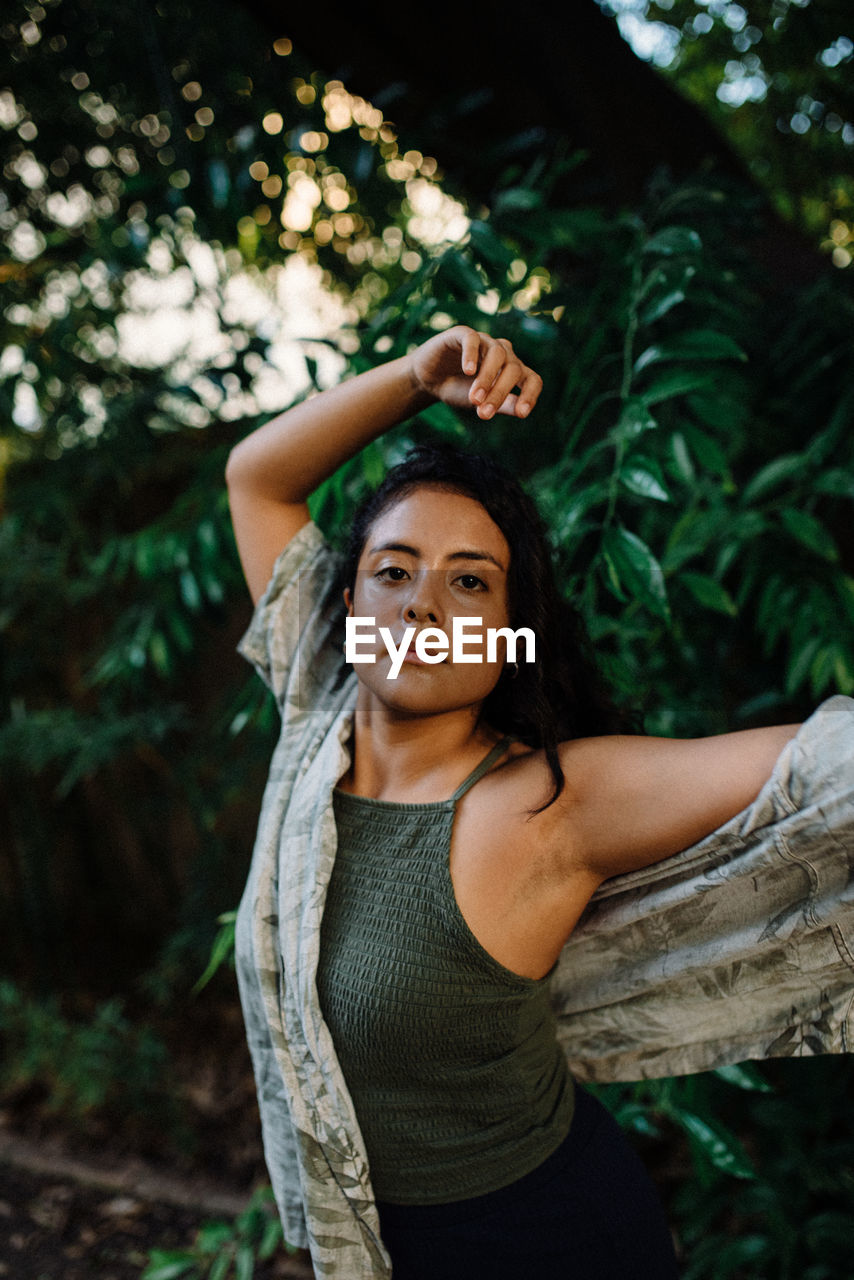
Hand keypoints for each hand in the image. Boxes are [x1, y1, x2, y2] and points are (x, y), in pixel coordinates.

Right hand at [409, 326, 542, 420]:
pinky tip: (468, 371)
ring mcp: (484, 341)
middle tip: (483, 414)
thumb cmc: (458, 390)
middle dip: (500, 393)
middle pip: (513, 369)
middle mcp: (504, 353)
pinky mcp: (463, 333)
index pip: (532, 379)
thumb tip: (521, 411)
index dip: (530, 395)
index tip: (521, 413)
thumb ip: (501, 405)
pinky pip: (473, 339)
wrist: (428, 380)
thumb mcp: (481, 403)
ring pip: (496, 354)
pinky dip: (472, 355)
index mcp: (512, 370)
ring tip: (474, 399)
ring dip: (486, 378)